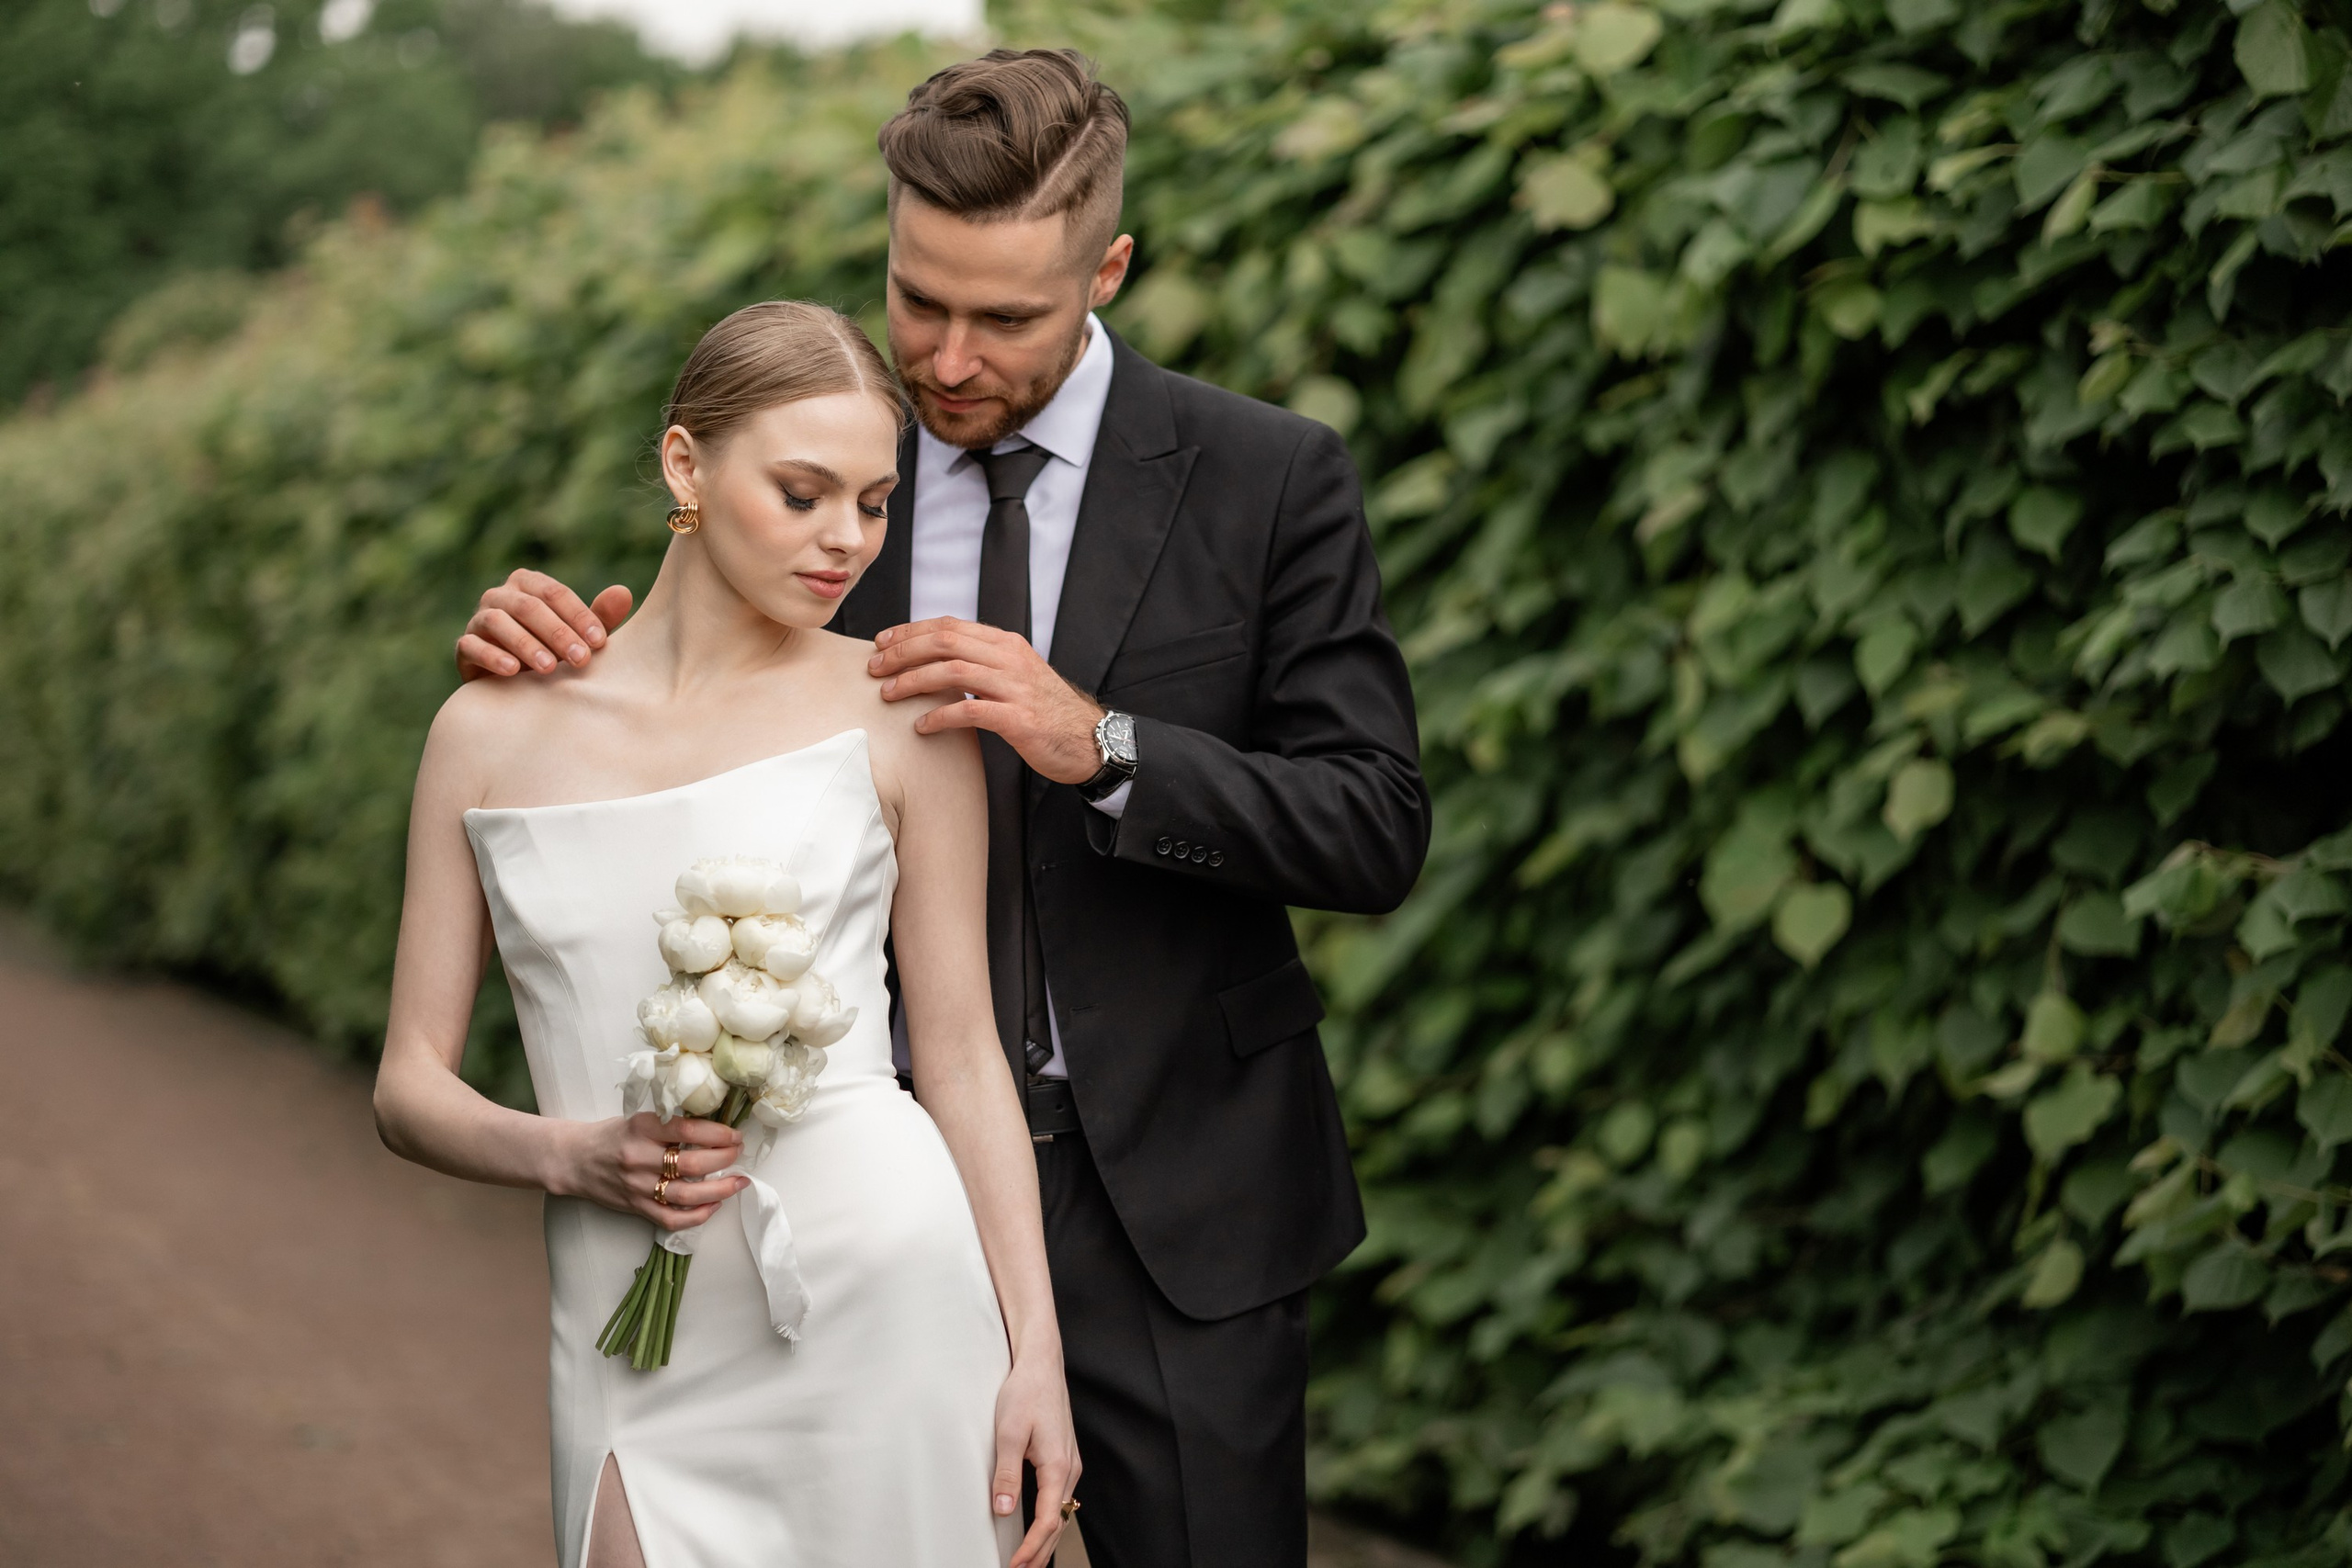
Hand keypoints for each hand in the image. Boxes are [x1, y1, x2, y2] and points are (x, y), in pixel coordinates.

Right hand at [456, 569, 632, 680]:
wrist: (513, 684)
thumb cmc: (554, 651)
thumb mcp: (579, 637)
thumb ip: (600, 618)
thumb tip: (623, 592)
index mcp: (529, 585)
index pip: (555, 593)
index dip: (579, 615)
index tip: (600, 642)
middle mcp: (500, 596)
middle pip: (528, 606)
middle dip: (558, 633)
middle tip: (581, 660)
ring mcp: (478, 620)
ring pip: (497, 622)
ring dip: (525, 644)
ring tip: (549, 668)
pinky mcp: (463, 647)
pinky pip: (472, 646)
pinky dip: (492, 656)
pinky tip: (513, 671)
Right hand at [555, 1112, 745, 1230]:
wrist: (574, 1159)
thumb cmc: (611, 1136)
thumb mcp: (639, 1120)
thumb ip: (670, 1125)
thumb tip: (715, 1127)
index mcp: (641, 1129)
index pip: (688, 1130)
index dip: (718, 1133)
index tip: (735, 1134)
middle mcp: (639, 1158)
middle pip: (692, 1163)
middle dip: (725, 1159)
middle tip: (739, 1153)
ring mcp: (637, 1186)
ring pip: (687, 1194)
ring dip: (720, 1189)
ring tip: (739, 1182)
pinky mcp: (636, 1207)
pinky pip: (671, 1219)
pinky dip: (697, 1216)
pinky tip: (714, 1206)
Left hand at [868, 618, 1104, 783]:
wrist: (1089, 740)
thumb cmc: (1045, 711)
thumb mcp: (1015, 675)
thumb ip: (982, 663)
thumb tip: (936, 660)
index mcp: (1006, 644)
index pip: (949, 626)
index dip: (910, 631)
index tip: (882, 642)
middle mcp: (1010, 659)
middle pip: (945, 641)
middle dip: (903, 652)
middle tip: (875, 668)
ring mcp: (1016, 688)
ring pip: (953, 671)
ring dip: (914, 681)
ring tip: (889, 694)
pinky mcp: (1020, 719)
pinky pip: (971, 711)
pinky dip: (940, 716)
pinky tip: (922, 726)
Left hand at [992, 1344, 1080, 1567]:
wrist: (1042, 1364)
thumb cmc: (1025, 1393)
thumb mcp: (1008, 1433)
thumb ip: (1007, 1474)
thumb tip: (1004, 1510)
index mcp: (1058, 1466)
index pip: (1049, 1521)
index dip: (1032, 1548)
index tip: (1015, 1565)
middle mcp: (1070, 1468)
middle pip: (1059, 1523)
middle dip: (1041, 1552)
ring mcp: (1070, 1463)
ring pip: (1062, 1512)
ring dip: (1047, 1538)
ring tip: (1029, 1559)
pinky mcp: (1064, 1457)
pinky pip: (1061, 1497)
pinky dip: (1052, 1519)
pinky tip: (1040, 1526)